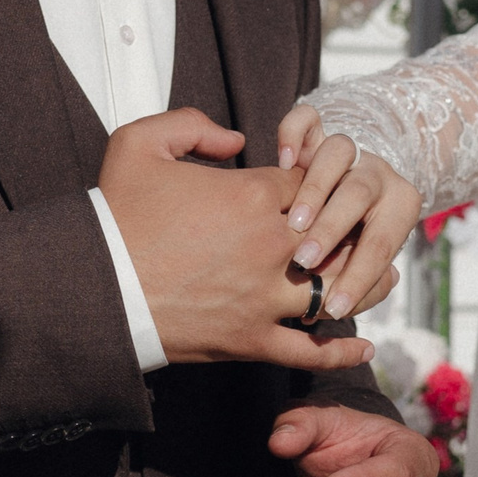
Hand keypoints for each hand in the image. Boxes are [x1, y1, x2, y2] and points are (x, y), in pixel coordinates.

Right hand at [99, 109, 382, 372]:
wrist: (94, 288)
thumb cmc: (115, 216)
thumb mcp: (139, 143)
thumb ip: (192, 124)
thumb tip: (236, 139)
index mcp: (254, 194)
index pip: (315, 182)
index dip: (322, 182)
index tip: (319, 189)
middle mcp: (273, 246)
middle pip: (341, 233)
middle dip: (355, 228)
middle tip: (367, 229)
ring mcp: (266, 297)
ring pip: (337, 289)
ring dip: (365, 284)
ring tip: (383, 279)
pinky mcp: (253, 340)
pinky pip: (311, 351)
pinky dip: (341, 352)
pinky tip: (363, 346)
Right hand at [277, 104, 422, 321]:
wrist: (343, 197)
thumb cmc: (349, 239)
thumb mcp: (366, 257)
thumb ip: (359, 274)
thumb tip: (338, 301)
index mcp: (400, 207)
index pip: (382, 244)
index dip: (360, 277)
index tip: (335, 308)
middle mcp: (376, 175)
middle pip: (359, 195)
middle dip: (332, 231)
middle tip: (305, 263)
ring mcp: (347, 150)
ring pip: (337, 155)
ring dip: (314, 190)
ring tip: (292, 224)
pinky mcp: (316, 131)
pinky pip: (307, 120)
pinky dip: (294, 134)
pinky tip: (282, 161)